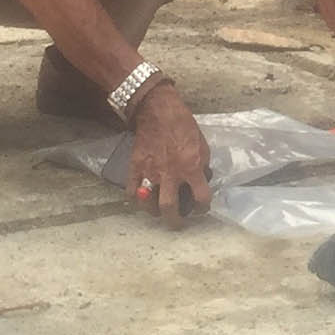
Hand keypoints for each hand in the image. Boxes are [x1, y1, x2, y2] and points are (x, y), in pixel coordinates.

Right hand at [127, 83, 210, 226]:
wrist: (159, 112)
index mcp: (191, 167)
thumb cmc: (184, 126)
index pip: (201, 198)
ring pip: (148, 204)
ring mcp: (150, 172)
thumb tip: (200, 181)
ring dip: (154, 212)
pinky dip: (136, 199)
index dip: (203, 208)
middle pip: (170, 208)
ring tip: (158, 212)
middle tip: (176, 223)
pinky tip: (142, 198)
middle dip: (174, 221)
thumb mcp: (202, 146)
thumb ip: (202, 166)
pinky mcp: (135, 168)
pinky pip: (131, 191)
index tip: (201, 209)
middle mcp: (171, 174)